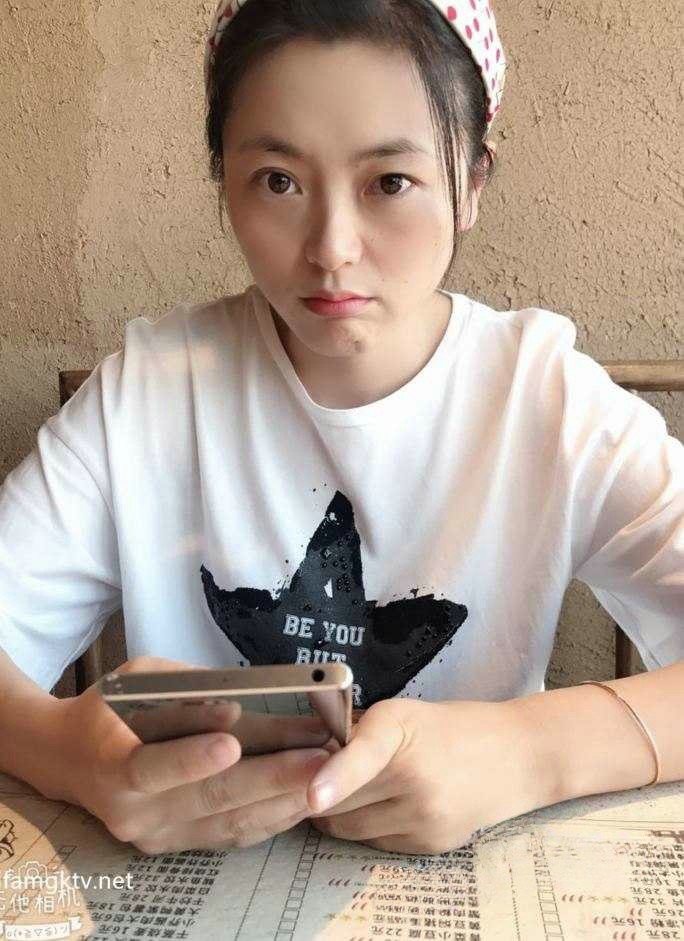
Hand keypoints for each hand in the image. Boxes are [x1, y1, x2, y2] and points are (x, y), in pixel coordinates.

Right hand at [58, 656, 333, 853]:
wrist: (69, 760)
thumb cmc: (109, 708)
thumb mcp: (135, 680)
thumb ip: (180, 692)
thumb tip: (235, 706)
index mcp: (112, 767)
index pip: (152, 768)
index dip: (191, 759)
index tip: (232, 742)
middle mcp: (134, 813)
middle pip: (209, 799)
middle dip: (271, 777)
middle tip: (319, 757)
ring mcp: (158, 836)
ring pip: (229, 822)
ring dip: (284, 799)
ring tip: (327, 774)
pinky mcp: (178, 845)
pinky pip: (232, 835)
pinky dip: (272, 817)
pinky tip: (306, 796)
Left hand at [304, 697, 546, 853]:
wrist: (516, 757)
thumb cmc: (451, 727)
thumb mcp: (403, 712)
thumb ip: (357, 735)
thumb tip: (309, 758)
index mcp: (402, 729)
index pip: (364, 754)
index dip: (335, 776)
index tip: (313, 797)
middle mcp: (415, 776)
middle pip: (340, 802)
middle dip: (319, 793)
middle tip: (316, 778)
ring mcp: (424, 816)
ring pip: (352, 829)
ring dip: (340, 815)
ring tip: (357, 792)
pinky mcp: (430, 843)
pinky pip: (375, 842)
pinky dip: (370, 827)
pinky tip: (389, 805)